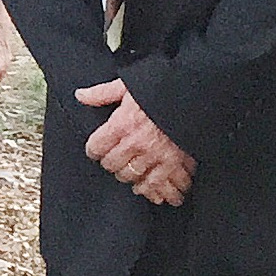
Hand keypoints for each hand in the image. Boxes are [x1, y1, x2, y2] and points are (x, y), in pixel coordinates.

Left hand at [75, 78, 194, 204]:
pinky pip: (157, 184)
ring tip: (132, 172)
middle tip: (116, 160)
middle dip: (112, 163)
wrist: (194, 93)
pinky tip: (150, 189)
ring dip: (130, 176)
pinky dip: (153, 189)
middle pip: (112, 165)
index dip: (95, 149)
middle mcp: (135, 143)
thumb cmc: (161, 87)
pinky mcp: (173, 163)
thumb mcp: (128, 85)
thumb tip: (81, 95)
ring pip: (132, 177)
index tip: (97, 149)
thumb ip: (102, 93)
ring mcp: (154, 155)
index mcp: (121, 124)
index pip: (96, 147)